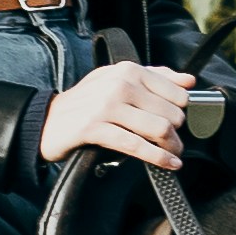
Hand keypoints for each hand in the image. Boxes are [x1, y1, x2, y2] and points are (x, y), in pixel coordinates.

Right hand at [37, 60, 198, 169]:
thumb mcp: (117, 80)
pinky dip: (157, 158)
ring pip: (158, 128)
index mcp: (128, 70)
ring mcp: (106, 106)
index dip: (182, 110)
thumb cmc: (86, 103)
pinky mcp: (95, 128)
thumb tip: (188, 81)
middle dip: (178, 132)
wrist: (47, 121)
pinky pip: (136, 145)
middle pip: (170, 113)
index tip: (180, 122)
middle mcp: (119, 84)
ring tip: (173, 153)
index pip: (175, 91)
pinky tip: (169, 164)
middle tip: (175, 142)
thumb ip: (153, 77)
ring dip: (172, 146)